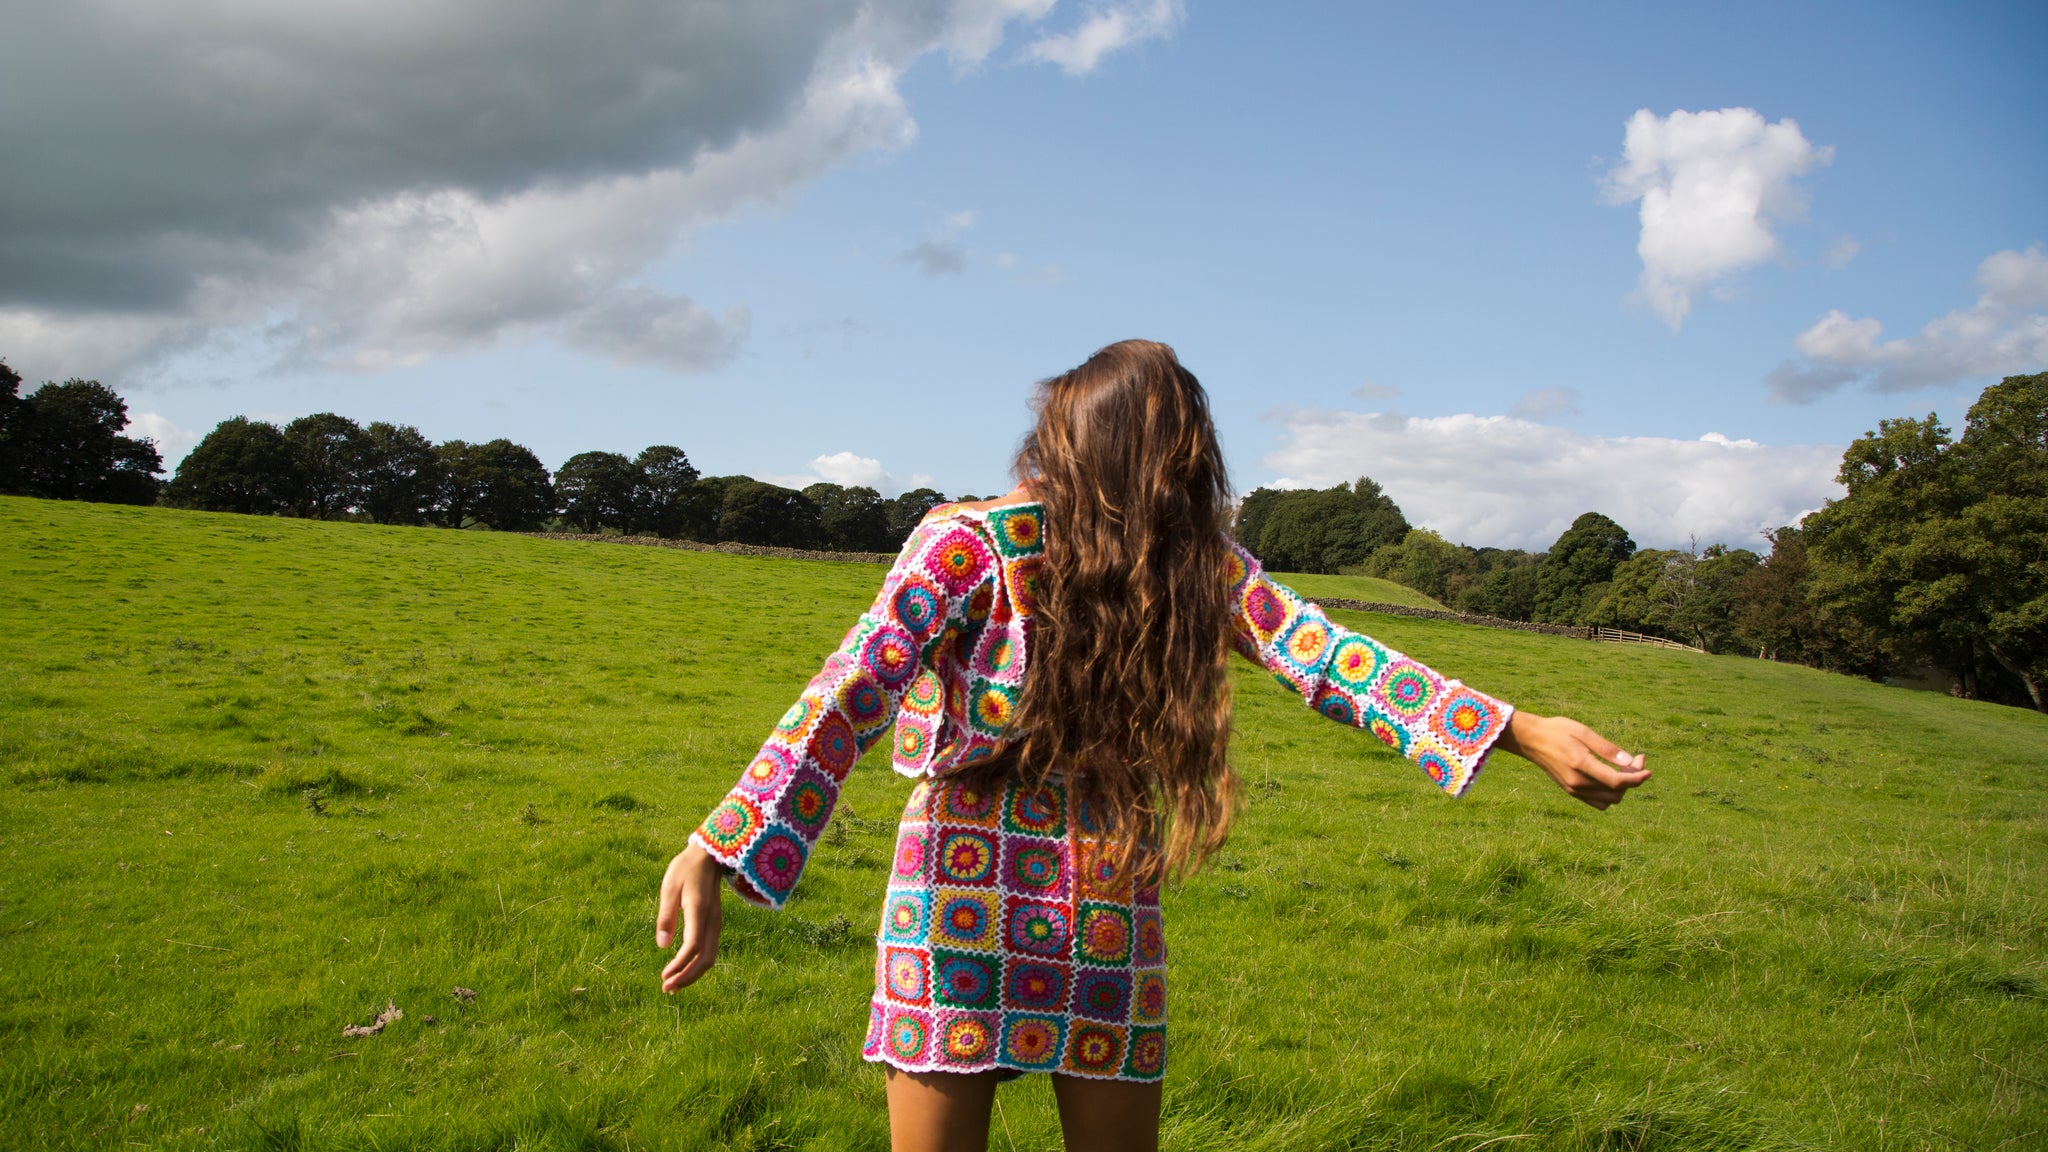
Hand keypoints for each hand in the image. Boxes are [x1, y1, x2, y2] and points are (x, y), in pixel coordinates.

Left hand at [656, 842, 724, 992]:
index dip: (679, 964)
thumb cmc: (685, 869)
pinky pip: (709, 950)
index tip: (664, 976)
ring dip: (693, 974)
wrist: (709, 856)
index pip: (693, 945)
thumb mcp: (668, 887)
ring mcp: (716, 923)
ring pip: (710, 957)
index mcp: (698, 910)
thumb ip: (666, 916)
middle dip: (687, 977)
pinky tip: (683, 969)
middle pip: (705, 958)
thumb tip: (662, 946)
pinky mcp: (715, 923)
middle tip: (666, 988)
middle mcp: (712, 920)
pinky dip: (697, 964)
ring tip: (673, 984)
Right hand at [1495, 711, 1649, 809]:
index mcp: (1581, 765)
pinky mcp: (1572, 792)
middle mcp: (1577, 783)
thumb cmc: (1557, 730)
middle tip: (1636, 759)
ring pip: (1609, 800)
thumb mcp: (1583, 732)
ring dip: (1622, 788)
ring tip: (1623, 769)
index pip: (1617, 781)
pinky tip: (1610, 777)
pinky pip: (1598, 802)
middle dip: (1632, 779)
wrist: (1531, 740)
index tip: (1648, 769)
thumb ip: (1606, 748)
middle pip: (1617, 792)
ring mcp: (1574, 790)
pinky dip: (1610, 794)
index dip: (1637, 778)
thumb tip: (1630, 761)